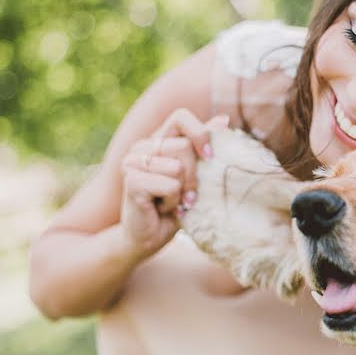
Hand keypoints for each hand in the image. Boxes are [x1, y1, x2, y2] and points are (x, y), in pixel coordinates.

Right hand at [118, 110, 228, 259]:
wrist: (150, 238)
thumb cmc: (176, 206)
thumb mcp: (196, 174)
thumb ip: (203, 147)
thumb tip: (223, 120)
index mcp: (158, 140)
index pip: (181, 117)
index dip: (199, 133)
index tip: (210, 157)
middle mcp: (142, 146)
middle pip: (184, 146)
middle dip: (194, 176)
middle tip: (185, 195)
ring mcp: (133, 162)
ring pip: (178, 167)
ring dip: (182, 192)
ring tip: (170, 201)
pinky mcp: (132, 181)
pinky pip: (171, 186)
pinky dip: (173, 202)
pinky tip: (161, 209)